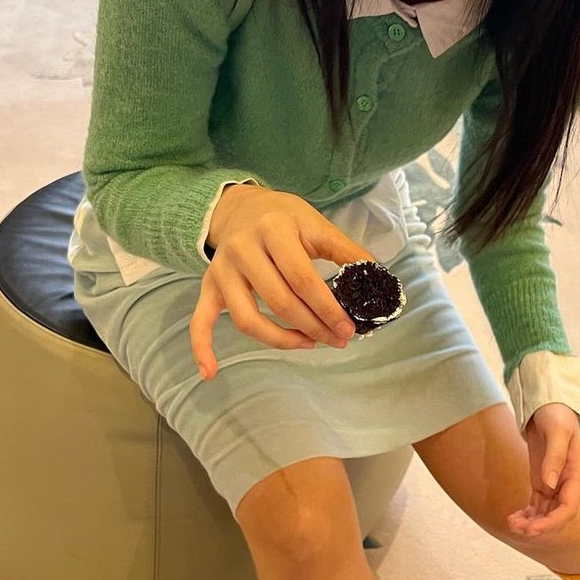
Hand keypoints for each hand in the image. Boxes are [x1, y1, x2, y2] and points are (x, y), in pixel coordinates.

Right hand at [191, 185, 377, 376]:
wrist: (240, 206)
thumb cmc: (284, 217)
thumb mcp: (316, 224)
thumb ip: (346, 250)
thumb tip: (379, 278)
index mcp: (273, 229)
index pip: (302, 278)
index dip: (326, 308)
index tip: (348, 328)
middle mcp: (243, 248)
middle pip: (279, 301)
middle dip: (313, 327)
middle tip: (338, 340)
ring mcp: (222, 270)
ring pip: (247, 318)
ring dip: (280, 341)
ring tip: (309, 346)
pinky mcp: (208, 285)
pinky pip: (200, 321)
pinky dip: (201, 348)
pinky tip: (210, 373)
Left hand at [507, 403, 579, 538]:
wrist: (548, 406)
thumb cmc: (556, 415)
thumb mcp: (557, 431)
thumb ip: (555, 457)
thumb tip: (550, 484)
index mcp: (575, 474)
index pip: (569, 507)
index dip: (553, 522)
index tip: (534, 529)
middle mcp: (566, 483)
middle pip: (557, 514)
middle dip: (539, 525)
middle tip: (517, 528)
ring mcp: (554, 483)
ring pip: (545, 512)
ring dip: (530, 522)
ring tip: (511, 524)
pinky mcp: (541, 481)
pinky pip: (536, 505)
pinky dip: (526, 514)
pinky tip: (513, 518)